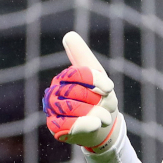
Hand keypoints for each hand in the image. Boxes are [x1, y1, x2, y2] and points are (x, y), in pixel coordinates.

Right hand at [42, 31, 119, 151]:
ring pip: (72, 108)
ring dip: (95, 113)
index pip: (76, 74)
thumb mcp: (98, 77)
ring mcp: (53, 111)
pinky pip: (67, 124)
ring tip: (106, 117)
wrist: (103, 126)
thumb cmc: (100, 98)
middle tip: (109, 106)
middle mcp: (53, 92)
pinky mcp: (55, 127)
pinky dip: (84, 124)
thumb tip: (69, 35)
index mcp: (63, 78)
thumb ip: (84, 58)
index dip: (94, 80)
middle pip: (75, 91)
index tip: (110, 87)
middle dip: (97, 100)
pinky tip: (96, 124)